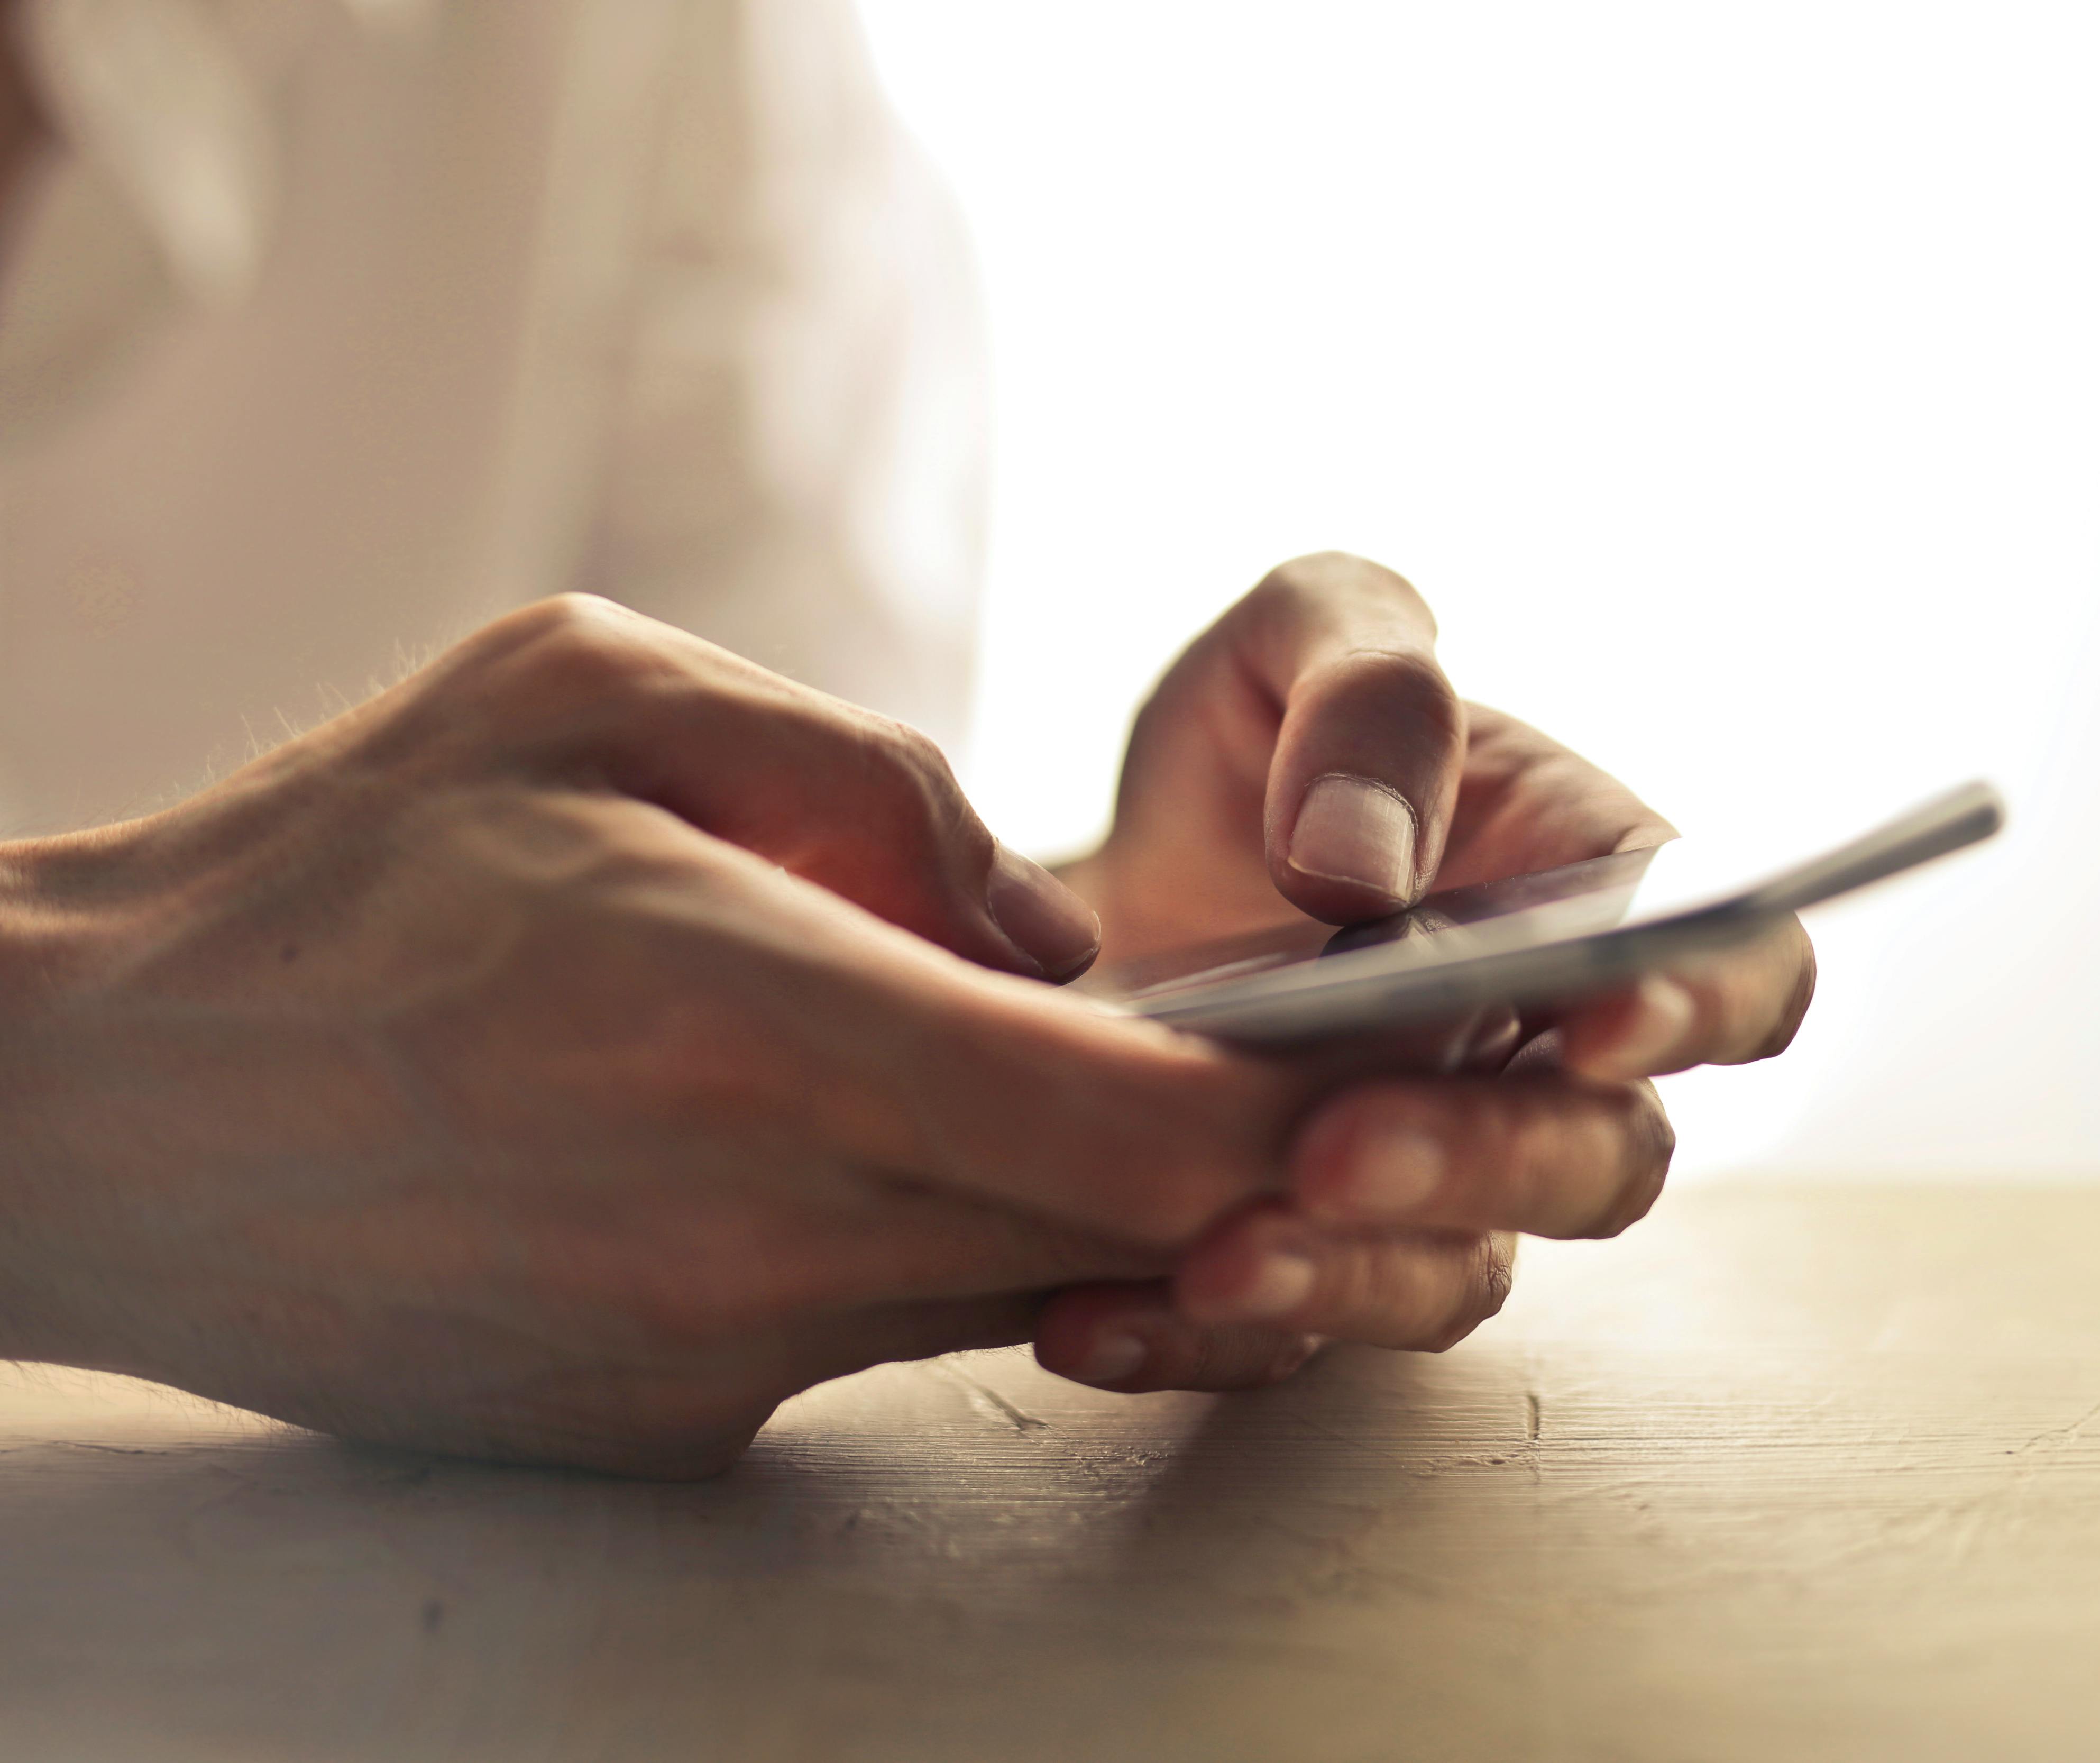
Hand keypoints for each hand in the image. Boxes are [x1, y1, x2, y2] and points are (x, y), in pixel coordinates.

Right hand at [0, 596, 1374, 1474]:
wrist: (95, 1104)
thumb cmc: (335, 864)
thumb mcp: (592, 691)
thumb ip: (873, 779)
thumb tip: (1055, 931)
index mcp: (761, 1020)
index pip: (1148, 1131)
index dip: (1293, 1106)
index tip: (1356, 1052)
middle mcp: (763, 1225)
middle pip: (1124, 1234)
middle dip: (1223, 1153)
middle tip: (1246, 1050)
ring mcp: (716, 1353)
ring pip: (1018, 1290)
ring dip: (1070, 1192)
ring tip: (1005, 1065)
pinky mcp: (667, 1425)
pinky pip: (879, 1331)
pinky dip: (919, 1243)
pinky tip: (824, 1144)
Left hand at [1033, 554, 1816, 1392]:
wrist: (1093, 878)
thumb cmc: (1256, 745)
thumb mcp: (1298, 639)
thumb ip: (1365, 691)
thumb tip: (1355, 869)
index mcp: (1594, 895)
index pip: (1735, 966)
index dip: (1702, 1003)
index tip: (1599, 1021)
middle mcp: (1540, 1066)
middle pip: (1597, 1159)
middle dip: (1480, 1162)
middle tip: (1337, 1146)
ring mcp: (1433, 1185)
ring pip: (1455, 1277)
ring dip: (1348, 1279)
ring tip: (1214, 1260)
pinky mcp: (1306, 1265)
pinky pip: (1281, 1341)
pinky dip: (1188, 1340)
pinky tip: (1087, 1317)